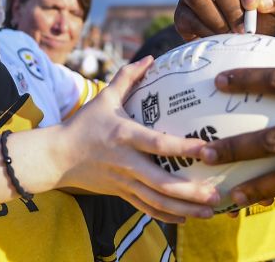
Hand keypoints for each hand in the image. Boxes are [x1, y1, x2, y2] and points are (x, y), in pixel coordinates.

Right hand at [54, 57, 219, 222]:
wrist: (57, 157)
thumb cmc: (84, 124)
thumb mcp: (104, 98)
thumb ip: (127, 77)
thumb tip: (150, 57)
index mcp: (124, 136)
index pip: (158, 144)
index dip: (183, 148)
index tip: (207, 149)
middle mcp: (126, 162)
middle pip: (162, 182)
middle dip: (191, 191)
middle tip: (217, 193)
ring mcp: (123, 181)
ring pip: (157, 200)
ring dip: (185, 207)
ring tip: (211, 211)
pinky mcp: (120, 193)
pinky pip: (146, 208)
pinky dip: (166, 215)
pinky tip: (187, 217)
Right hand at [174, 0, 274, 39]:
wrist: (241, 44)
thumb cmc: (260, 20)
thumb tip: (261, 2)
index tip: (253, 5)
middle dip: (232, 7)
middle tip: (244, 29)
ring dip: (217, 19)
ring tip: (231, 36)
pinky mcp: (181, 13)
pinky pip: (187, 16)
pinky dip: (204, 30)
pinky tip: (218, 40)